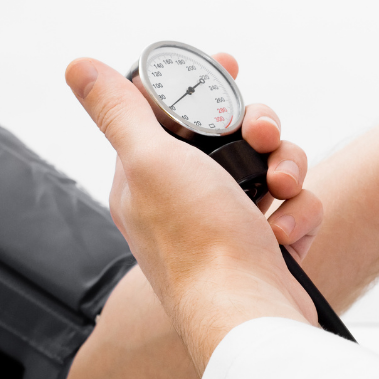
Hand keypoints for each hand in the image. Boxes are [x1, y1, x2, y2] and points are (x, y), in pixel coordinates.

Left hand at [65, 54, 321, 373]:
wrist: (247, 310)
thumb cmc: (199, 243)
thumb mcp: (150, 162)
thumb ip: (120, 112)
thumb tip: (81, 68)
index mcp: (152, 174)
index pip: (175, 113)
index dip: (203, 86)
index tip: (228, 67)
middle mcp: (191, 196)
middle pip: (235, 134)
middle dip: (259, 127)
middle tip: (263, 135)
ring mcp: (232, 219)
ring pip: (273, 164)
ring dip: (287, 169)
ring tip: (283, 189)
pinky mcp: (268, 240)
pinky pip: (295, 203)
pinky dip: (298, 213)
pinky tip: (283, 234)